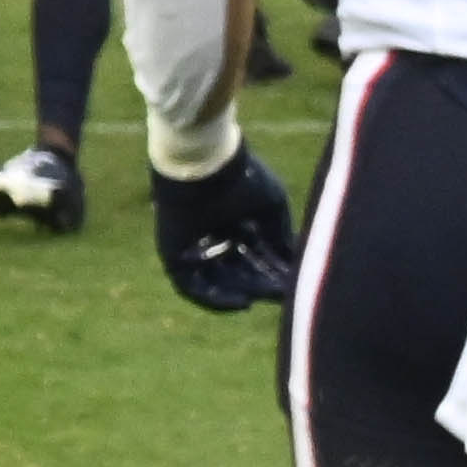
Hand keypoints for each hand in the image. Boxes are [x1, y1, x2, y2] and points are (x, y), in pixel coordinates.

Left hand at [149, 147, 299, 312]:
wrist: (207, 164)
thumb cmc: (241, 177)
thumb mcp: (271, 207)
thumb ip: (280, 234)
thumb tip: (293, 261)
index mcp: (230, 218)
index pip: (253, 253)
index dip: (273, 268)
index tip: (293, 280)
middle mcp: (209, 233)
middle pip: (236, 269)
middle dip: (260, 283)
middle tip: (282, 292)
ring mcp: (189, 245)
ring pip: (218, 279)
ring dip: (243, 291)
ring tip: (266, 298)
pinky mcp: (172, 255)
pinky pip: (192, 287)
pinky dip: (216, 298)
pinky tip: (245, 302)